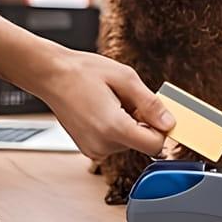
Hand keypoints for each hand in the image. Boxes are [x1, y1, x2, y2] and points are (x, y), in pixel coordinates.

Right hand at [36, 47, 175, 159]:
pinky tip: (103, 110)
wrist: (51, 75)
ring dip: (129, 124)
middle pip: (142, 143)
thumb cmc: (83, 72)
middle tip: (126, 99)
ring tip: (111, 102)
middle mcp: (102, 145)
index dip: (161, 128)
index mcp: (113, 128)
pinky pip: (115, 142)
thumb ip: (151, 104)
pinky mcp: (88, 149)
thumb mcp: (126, 78)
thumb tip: (169, 123)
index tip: (157, 112)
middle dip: (143, 122)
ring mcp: (93, 149)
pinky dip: (116, 128)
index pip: (155, 145)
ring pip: (129, 142)